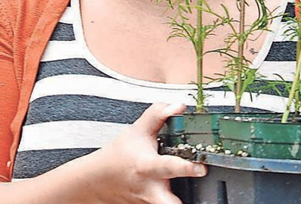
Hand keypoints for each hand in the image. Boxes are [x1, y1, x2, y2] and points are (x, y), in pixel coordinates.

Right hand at [87, 102, 206, 203]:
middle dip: (182, 203)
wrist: (97, 180)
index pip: (169, 167)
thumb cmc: (118, 155)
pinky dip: (171, 199)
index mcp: (147, 166)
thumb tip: (179, 106)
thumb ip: (158, 114)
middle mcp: (150, 188)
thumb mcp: (137, 129)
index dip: (187, 168)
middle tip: (203, 191)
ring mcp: (150, 202)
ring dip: (179, 200)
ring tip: (195, 191)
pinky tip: (179, 189)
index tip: (201, 168)